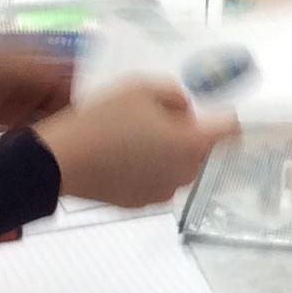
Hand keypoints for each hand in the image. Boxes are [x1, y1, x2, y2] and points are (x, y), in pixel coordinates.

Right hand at [35, 81, 234, 208]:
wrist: (59, 162)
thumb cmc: (102, 121)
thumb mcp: (140, 89)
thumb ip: (174, 95)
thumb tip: (185, 109)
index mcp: (192, 144)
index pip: (231, 132)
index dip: (230, 118)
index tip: (221, 111)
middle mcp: (185, 173)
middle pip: (202, 150)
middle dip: (190, 133)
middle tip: (159, 117)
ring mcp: (163, 192)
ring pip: (178, 166)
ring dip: (169, 152)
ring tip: (135, 136)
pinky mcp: (141, 203)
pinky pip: (156, 180)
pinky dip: (148, 169)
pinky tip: (122, 156)